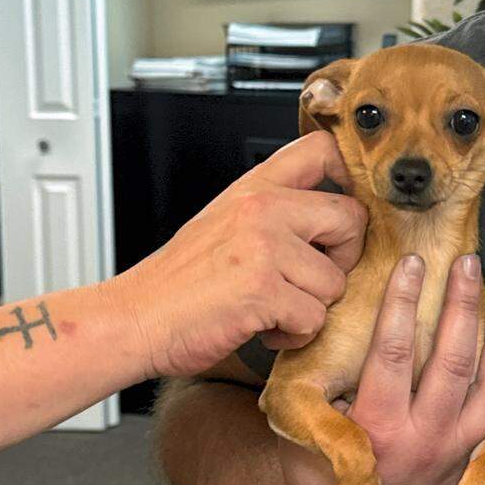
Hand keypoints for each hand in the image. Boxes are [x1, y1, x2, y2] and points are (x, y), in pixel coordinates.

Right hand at [113, 130, 367, 378]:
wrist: (134, 318)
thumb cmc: (178, 282)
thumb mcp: (225, 223)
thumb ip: (275, 213)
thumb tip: (333, 224)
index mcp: (254, 188)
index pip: (322, 150)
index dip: (351, 177)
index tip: (345, 211)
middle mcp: (262, 209)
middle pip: (350, 219)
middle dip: (343, 259)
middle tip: (311, 279)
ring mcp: (263, 247)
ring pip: (335, 281)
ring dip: (311, 307)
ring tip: (273, 309)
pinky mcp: (263, 289)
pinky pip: (314, 317)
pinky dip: (294, 334)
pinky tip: (264, 327)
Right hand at [275, 253, 484, 484]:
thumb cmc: (313, 474)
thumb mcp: (301, 428)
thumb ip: (319, 381)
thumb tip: (330, 315)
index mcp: (375, 430)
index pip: (393, 353)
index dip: (403, 304)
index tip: (411, 264)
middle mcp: (422, 441)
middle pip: (452, 362)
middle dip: (461, 306)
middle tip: (467, 263)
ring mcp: (451, 452)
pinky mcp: (467, 458)